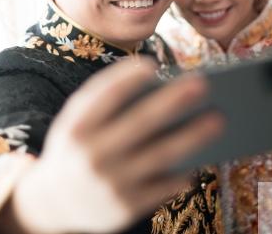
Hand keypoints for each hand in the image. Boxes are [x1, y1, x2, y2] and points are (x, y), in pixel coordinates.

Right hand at [10, 57, 223, 233]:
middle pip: (141, 122)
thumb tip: (155, 80)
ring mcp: (110, 183)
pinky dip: (183, 172)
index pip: (105, 95)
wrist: (53, 204)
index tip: (153, 65)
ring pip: (161, 155)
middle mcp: (92, 154)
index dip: (128, 77)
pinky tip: (200, 159)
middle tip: (202, 85)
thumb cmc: (76, 148)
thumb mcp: (75, 122)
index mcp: (76, 127)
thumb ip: (102, 99)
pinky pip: (163, 186)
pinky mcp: (126, 208)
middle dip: (174, 101)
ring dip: (193, 136)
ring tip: (218, 120)